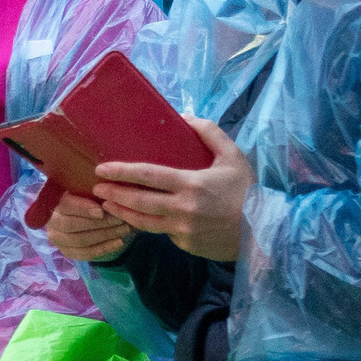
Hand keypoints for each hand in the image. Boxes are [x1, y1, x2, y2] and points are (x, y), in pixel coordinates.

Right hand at [43, 190, 132, 262]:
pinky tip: (119, 242)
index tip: (101, 211)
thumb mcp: (89, 187)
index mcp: (54, 201)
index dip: (82, 209)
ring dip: (104, 235)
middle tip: (119, 220)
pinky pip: (84, 254)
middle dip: (98, 223)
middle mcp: (51, 221)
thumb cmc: (90, 195)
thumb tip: (106, 188)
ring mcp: (57, 239)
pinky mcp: (67, 251)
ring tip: (123, 229)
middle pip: (70, 226)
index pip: (65, 206)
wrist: (87, 212)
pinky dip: (103, 249)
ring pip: (79, 241)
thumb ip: (93, 188)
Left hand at [91, 119, 252, 261]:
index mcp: (192, 184)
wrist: (263, 231)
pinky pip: (162, 232)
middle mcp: (182, 209)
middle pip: (138, 202)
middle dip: (113, 193)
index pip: (148, 176)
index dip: (122, 172)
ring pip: (143, 222)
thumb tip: (184, 116)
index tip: (101, 169)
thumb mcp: (232, 155)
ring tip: (106, 204)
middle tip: (96, 187)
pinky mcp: (184, 244)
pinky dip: (149, 224)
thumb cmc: (246, 190)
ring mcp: (182, 230)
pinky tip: (137, 217)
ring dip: (122, 212)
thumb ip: (209, 132)